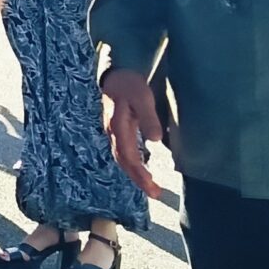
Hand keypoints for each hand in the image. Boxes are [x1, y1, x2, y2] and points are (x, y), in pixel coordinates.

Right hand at [100, 68, 163, 197]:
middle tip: (155, 193)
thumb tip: (155, 140)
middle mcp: (113, 133)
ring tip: (150, 186)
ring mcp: (113, 132)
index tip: (153, 187)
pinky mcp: (117, 130)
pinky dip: (132, 163)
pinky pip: (123, 151)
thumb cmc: (130, 85)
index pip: (128, 157)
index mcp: (118, 127)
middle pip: (123, 161)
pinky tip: (141, 167)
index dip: (140, 174)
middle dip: (138, 179)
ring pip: (122, 158)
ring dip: (135, 173)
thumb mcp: (142, 97)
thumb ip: (148, 117)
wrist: (116, 75)